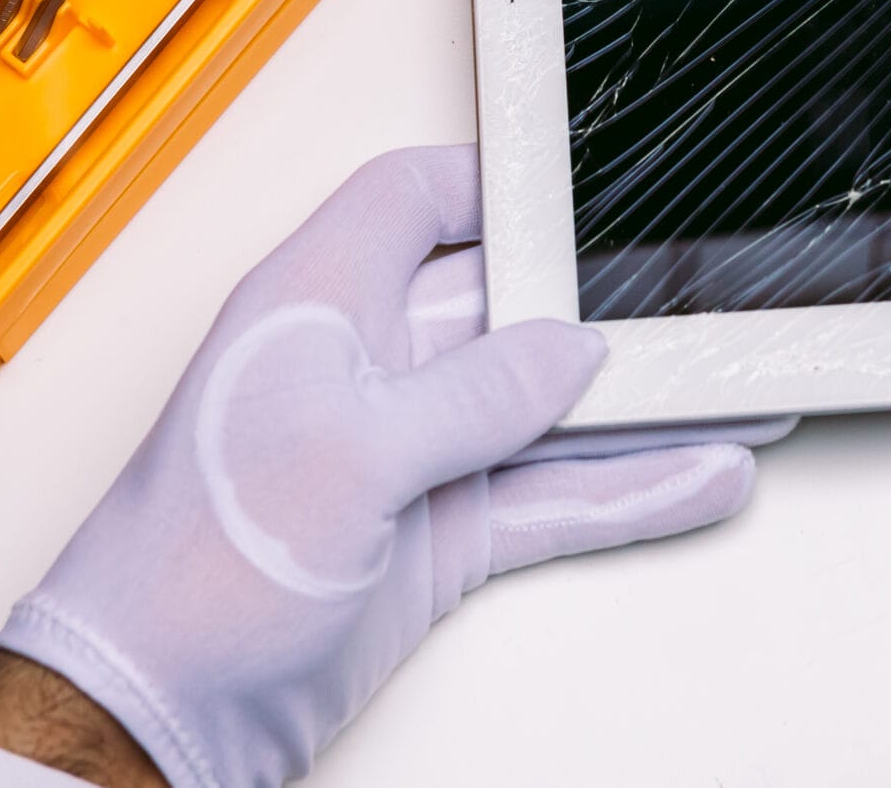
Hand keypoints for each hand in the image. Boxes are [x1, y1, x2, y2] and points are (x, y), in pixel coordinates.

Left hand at [0, 145, 791, 787]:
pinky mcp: (433, 535)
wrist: (151, 713)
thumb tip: (567, 351)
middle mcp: (364, 367)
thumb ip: (471, 396)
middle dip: (603, 299)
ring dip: (636, 408)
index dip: (495, 179)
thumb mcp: (347, 457)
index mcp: (315, 305)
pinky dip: (624, 493)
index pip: (411, 198)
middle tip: (701, 292)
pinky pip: (548, 496)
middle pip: (506, 303)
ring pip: (543, 408)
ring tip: (739, 391)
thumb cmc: (188, 573)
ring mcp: (404, 454)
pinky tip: (697, 481)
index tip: (586, 177)